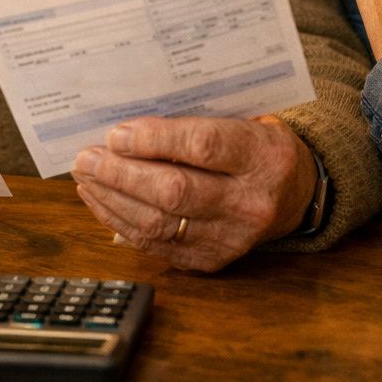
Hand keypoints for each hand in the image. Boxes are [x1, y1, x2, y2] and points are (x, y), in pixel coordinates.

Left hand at [71, 115, 316, 271]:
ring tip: (87, 177)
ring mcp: (233, 238)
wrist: (295, 194)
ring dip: (114, 199)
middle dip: (121, 174)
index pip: (203, 147)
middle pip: (175, 191)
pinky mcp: (213, 261)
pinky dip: (121, 222)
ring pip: (160, 223)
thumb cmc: (258, 147)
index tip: (117, 134)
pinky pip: (157, 245)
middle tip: (86, 158)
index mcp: (265, 156)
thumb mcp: (245, 119)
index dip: (155, 141)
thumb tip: (129, 126)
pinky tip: (102, 201)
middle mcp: (252, 202)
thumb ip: (197, 121)